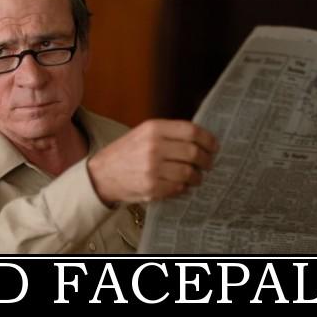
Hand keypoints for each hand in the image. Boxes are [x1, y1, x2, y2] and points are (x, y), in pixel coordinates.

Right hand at [87, 119, 218, 204]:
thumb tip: (201, 139)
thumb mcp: (143, 133)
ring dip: (197, 176)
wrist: (102, 174)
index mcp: (153, 129)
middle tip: (208, 163)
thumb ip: (169, 133)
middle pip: (193, 153)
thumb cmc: (126, 153)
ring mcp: (153, 169)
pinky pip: (179, 187)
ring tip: (196, 177)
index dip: (208, 139)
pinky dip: (184, 187)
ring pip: (189, 172)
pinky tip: (182, 185)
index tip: (214, 146)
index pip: (191, 131)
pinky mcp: (152, 187)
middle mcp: (154, 147)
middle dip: (206, 160)